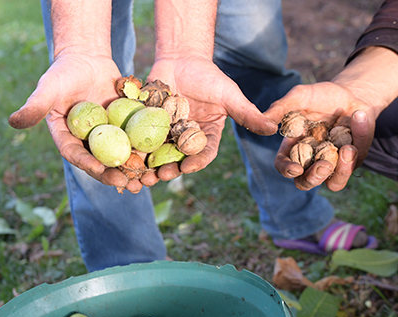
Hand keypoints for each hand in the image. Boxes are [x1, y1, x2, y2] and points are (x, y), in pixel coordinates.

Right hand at [9, 53, 146, 192]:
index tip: (103, 171)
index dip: (89, 165)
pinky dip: (147, 149)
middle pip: (102, 161)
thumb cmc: (62, 72)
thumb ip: (34, 106)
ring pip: (122, 155)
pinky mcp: (123, 127)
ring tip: (148, 179)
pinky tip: (161, 156)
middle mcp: (87, 141)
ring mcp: (107, 135)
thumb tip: (12, 122)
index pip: (77, 155)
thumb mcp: (48, 88)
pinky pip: (136, 139)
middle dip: (116, 174)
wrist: (86, 58)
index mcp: (67, 138)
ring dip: (134, 168)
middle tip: (130, 183)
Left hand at [140, 57, 277, 182]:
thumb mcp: (229, 94)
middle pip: (177, 160)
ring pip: (156, 154)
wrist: (181, 58)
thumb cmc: (209, 75)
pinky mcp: (147, 125)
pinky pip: (139, 139)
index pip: (202, 154)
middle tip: (158, 177)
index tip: (187, 167)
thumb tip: (273, 128)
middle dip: (168, 170)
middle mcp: (186, 139)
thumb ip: (246, 113)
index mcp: (207, 136)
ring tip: (140, 173)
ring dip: (148, 166)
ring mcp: (165, 133)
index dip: (195, 162)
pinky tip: (125, 154)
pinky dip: (132, 148)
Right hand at [265, 81, 376, 190]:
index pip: (284, 165)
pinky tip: (358, 120)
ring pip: (333, 184)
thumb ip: (282, 107)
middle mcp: (311, 160)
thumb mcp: (300, 96)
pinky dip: (358, 144)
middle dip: (313, 178)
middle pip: (305, 183)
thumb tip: (263, 118)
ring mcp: (333, 163)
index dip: (287, 170)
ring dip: (340, 172)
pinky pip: (354, 163)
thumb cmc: (322, 95)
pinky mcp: (353, 160)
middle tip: (323, 166)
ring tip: (347, 150)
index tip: (295, 168)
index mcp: (293, 147)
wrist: (352, 93)